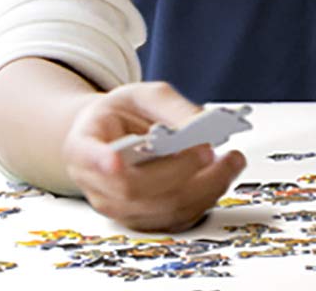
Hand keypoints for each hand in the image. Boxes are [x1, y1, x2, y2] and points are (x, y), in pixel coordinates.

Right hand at [61, 82, 246, 231]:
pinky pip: (177, 219)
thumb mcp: (143, 95)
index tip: (115, 160)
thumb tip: (202, 123)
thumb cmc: (124, 115)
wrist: (114, 136)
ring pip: (162, 209)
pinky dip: (207, 198)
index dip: (100, 161)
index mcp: (83, 145)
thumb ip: (170, 106)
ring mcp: (119, 207)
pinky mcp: (144, 220)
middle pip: (135, 188)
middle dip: (179, 169)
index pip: (87, 157)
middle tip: (209, 149)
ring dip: (204, 187)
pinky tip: (222, 175)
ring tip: (231, 160)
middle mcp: (96, 183)